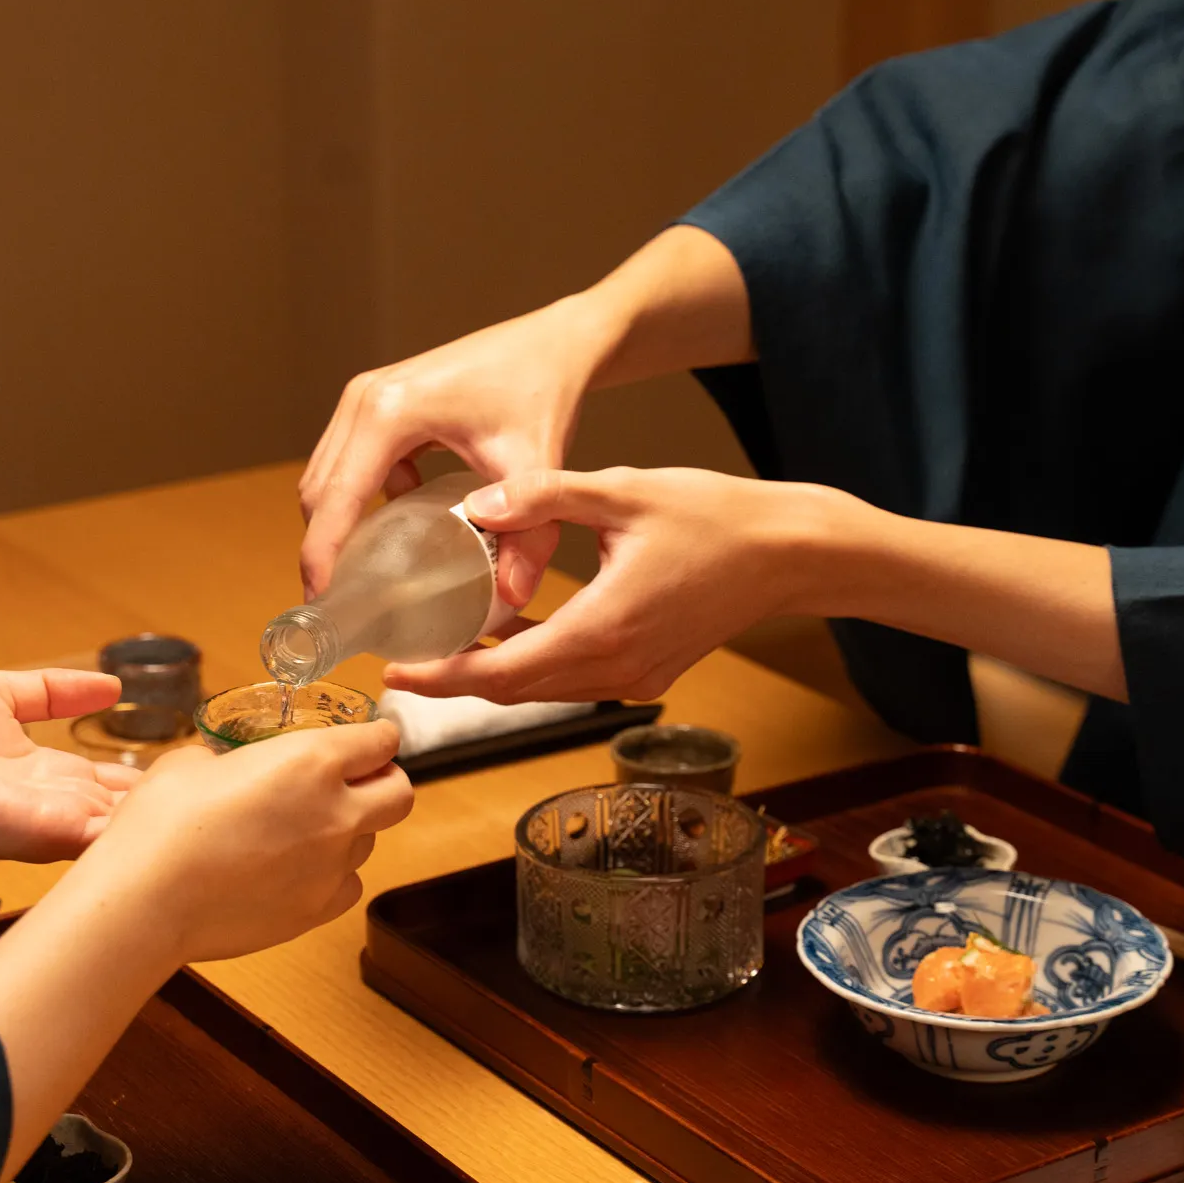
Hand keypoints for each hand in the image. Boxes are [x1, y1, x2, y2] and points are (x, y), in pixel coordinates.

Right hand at [84, 720, 413, 962]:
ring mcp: (332, 868)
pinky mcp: (316, 911)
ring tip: (303, 831)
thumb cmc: (161, 822)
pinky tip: (295, 871)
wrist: (145, 901)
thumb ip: (233, 759)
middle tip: (354, 782)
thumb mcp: (192, 762)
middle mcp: (338, 813)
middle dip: (384, 783)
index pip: (380, 743)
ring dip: (350, 831)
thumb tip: (231, 768)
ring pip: (370, 843)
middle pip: (400, 794)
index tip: (364, 741)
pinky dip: (332, 875)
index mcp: (314, 761)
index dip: (375, 739)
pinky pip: (346, 885)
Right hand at [298, 297, 617, 605]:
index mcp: (390, 413)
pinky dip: (361, 500)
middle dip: (323, 549)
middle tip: (342, 609)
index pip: (335, 498)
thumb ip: (528, 535)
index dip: (321, 557)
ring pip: (329, 477)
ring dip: (337, 527)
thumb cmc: (542, 391)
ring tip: (359, 581)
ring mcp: (367, 396)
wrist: (555, 342)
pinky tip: (398, 531)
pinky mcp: (378, 401)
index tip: (324, 608)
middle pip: (319, 490)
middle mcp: (366, 399)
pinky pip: (350, 462)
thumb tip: (511, 597)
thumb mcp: (535, 464)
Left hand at [385, 467, 839, 702]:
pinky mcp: (648, 672)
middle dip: (454, 680)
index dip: (441, 676)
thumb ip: (544, 496)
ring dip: (493, 675)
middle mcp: (616, 668)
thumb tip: (476, 505)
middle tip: (401, 661)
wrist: (789, 553)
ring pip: (544, 689)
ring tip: (441, 647)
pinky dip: (534, 664)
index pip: (500, 673)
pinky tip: (509, 633)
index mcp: (601, 630)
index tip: (394, 672)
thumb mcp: (622, 491)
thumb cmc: (715, 516)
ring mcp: (635, 677)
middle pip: (514, 691)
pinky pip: (573, 678)